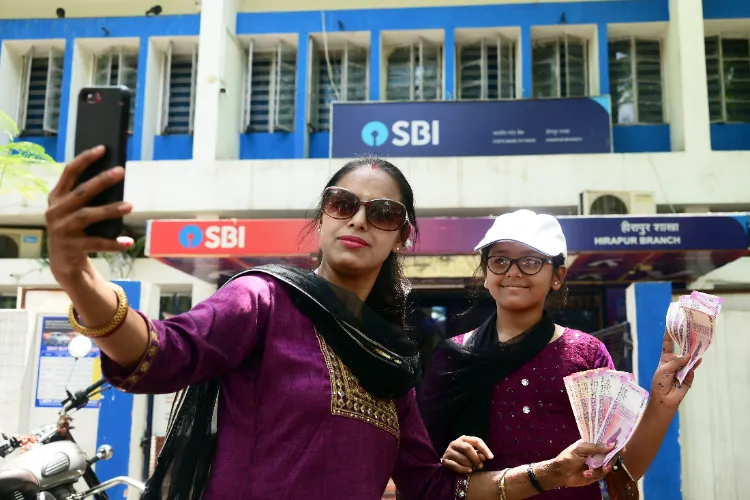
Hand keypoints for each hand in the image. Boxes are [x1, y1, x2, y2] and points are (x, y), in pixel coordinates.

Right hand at [45, 147, 132, 286]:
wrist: (64, 262)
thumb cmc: (76, 230)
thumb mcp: (76, 211)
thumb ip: (88, 197)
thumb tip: (114, 177)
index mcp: (57, 198)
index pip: (69, 173)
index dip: (85, 159)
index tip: (102, 148)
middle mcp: (55, 211)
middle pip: (81, 192)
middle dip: (101, 181)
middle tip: (121, 171)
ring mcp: (62, 230)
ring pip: (87, 215)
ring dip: (110, 210)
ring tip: (130, 206)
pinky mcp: (71, 247)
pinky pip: (96, 243)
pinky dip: (113, 243)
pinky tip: (128, 241)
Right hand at [440, 435, 493, 473]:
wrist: (449, 462)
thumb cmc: (464, 457)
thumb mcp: (472, 454)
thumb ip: (479, 454)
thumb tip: (484, 457)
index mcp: (464, 439)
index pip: (476, 440)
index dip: (484, 449)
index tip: (491, 457)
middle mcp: (455, 443)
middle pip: (467, 448)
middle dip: (476, 458)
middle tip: (481, 466)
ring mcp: (448, 451)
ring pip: (462, 458)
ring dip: (470, 465)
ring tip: (473, 469)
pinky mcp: (444, 460)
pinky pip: (455, 465)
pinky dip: (463, 469)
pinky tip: (468, 471)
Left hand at [546, 440, 613, 488]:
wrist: (560, 473)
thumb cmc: (567, 458)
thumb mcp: (580, 449)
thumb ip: (596, 447)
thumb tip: (612, 445)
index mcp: (592, 445)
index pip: (606, 443)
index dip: (614, 444)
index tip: (622, 446)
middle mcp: (596, 454)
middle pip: (610, 455)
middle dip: (612, 458)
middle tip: (610, 460)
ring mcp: (596, 465)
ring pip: (608, 465)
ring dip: (603, 467)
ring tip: (600, 468)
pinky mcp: (595, 475)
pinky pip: (602, 475)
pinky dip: (595, 474)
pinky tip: (586, 473)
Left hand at [650, 327, 700, 409]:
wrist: (664, 398)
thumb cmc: (659, 382)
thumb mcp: (664, 370)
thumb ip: (675, 362)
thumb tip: (688, 355)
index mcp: (666, 358)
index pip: (668, 344)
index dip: (669, 335)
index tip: (671, 325)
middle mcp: (675, 361)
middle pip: (681, 349)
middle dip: (685, 340)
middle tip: (690, 330)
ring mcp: (683, 367)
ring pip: (689, 358)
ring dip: (692, 350)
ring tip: (697, 341)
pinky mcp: (689, 375)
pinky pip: (693, 367)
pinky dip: (696, 363)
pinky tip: (699, 357)